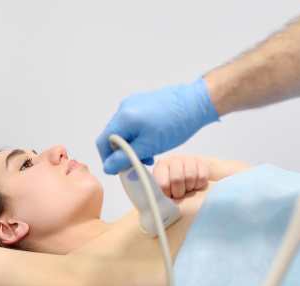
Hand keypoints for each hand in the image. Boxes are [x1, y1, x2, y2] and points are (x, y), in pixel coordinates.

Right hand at [96, 77, 219, 174]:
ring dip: (131, 145)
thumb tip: (108, 167)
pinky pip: (133, 122)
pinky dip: (138, 135)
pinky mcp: (143, 102)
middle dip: (122, 153)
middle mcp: (124, 107)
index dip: (108, 159)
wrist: (196, 102)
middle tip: (138, 163)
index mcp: (123, 117)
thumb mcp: (148, 146)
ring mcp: (133, 103)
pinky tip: (152, 141)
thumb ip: (126, 158)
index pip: (103, 142)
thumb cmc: (176, 123)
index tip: (120, 169)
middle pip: (112, 136)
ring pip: (124, 130)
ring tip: (148, 154)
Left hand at [153, 155, 210, 199]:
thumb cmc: (174, 193)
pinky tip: (195, 184)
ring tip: (187, 188)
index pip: (163, 183)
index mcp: (160, 168)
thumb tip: (158, 201)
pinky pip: (202, 176)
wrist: (191, 187)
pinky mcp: (201, 162)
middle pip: (177, 179)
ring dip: (190, 187)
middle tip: (179, 194)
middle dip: (179, 192)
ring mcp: (188, 159)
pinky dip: (199, 184)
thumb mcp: (163, 194)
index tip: (169, 195)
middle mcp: (173, 160)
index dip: (168, 193)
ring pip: (190, 176)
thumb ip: (159, 195)